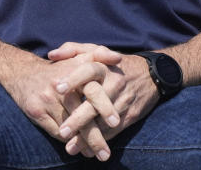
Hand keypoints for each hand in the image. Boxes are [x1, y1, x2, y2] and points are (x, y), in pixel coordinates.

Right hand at [1, 47, 120, 151]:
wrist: (21, 71)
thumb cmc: (57, 68)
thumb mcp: (76, 57)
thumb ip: (98, 55)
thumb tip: (119, 60)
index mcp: (73, 72)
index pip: (92, 91)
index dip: (105, 108)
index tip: (116, 123)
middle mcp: (59, 86)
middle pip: (81, 115)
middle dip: (95, 136)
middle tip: (106, 154)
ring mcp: (46, 99)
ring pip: (69, 128)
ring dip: (84, 143)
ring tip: (97, 154)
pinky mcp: (36, 111)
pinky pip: (56, 131)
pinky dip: (69, 141)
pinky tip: (78, 147)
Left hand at [49, 43, 159, 158]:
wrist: (149, 74)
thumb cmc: (111, 63)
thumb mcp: (94, 50)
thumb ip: (72, 50)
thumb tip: (51, 55)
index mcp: (102, 66)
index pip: (87, 70)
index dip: (72, 78)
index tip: (57, 88)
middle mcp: (114, 83)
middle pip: (95, 102)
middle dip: (79, 118)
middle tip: (63, 131)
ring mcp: (123, 100)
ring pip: (104, 121)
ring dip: (88, 136)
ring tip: (71, 146)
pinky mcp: (131, 115)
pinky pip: (115, 130)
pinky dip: (101, 140)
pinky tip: (87, 149)